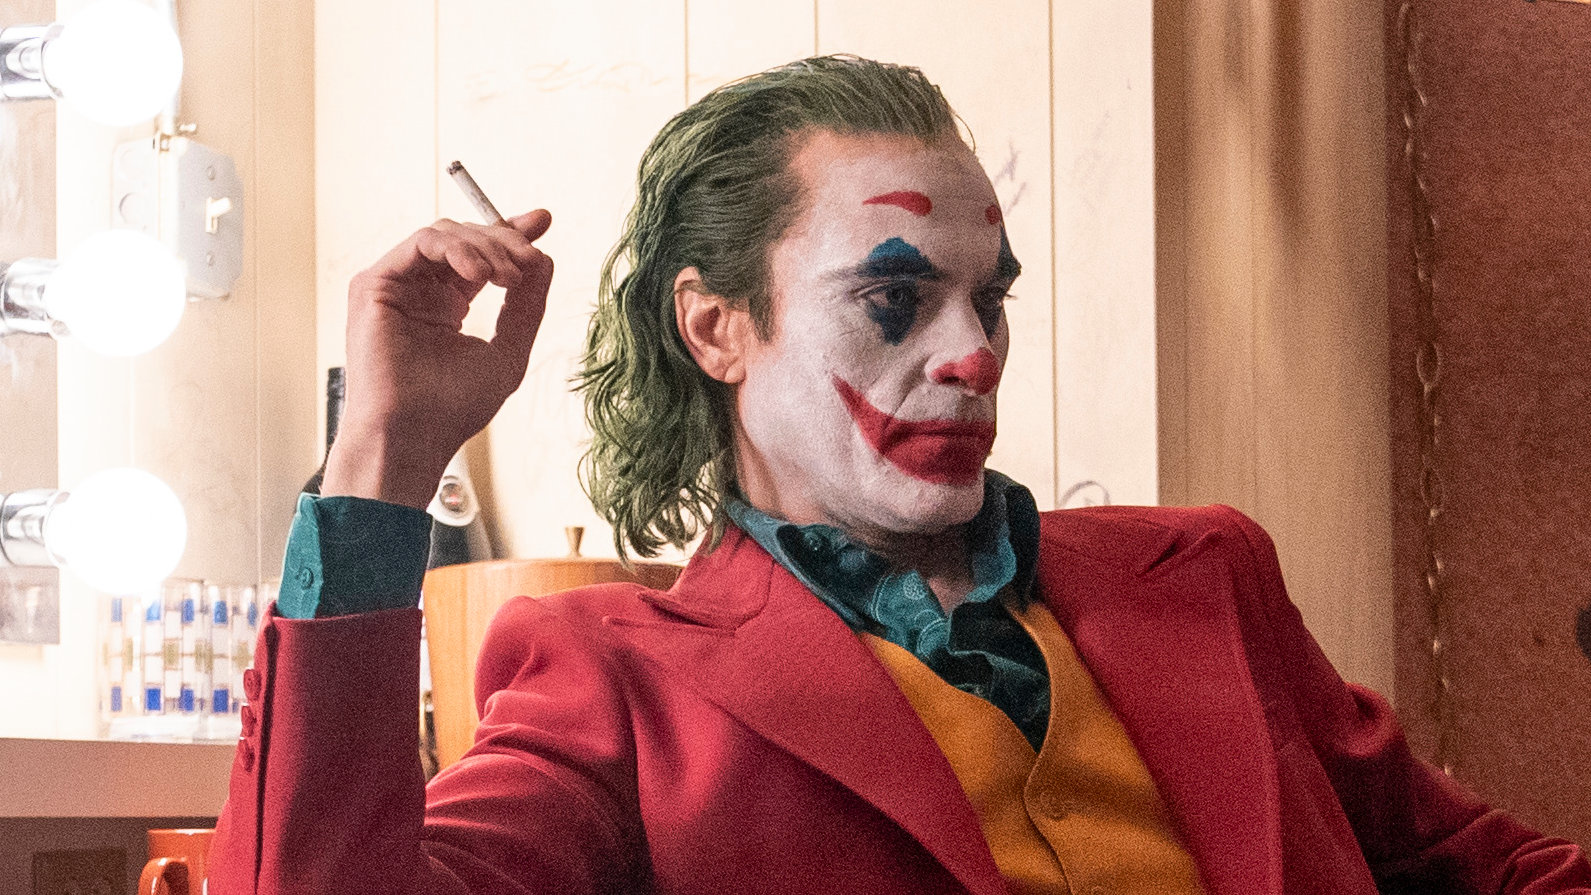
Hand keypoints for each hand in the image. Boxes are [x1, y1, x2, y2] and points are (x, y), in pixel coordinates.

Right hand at [323, 211, 553, 507]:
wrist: (412, 436)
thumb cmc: (453, 408)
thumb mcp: (507, 352)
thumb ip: (527, 306)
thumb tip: (543, 260)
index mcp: (447, 306)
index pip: (480, 256)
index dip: (510, 233)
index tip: (543, 220)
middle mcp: (420, 292)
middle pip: (466, 238)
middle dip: (505, 241)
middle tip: (530, 261)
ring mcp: (396, 286)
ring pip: (445, 233)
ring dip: (485, 247)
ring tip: (508, 277)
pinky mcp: (374, 285)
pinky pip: (420, 242)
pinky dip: (456, 248)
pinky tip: (480, 273)